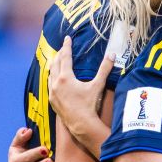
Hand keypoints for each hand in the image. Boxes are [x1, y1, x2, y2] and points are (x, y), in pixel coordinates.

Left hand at [49, 36, 113, 156]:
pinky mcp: (52, 100)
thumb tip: (112, 55)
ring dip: (54, 65)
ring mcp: (52, 92)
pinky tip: (54, 78)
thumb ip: (104, 69)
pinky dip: (52, 77)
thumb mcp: (97, 85)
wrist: (81, 123)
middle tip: (64, 47)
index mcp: (66, 77)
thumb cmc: (89, 104)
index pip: (65, 57)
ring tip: (57, 60)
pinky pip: (49, 84)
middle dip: (60, 54)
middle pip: (55, 63)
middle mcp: (56, 83)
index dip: (67, 46)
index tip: (67, 38)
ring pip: (50, 73)